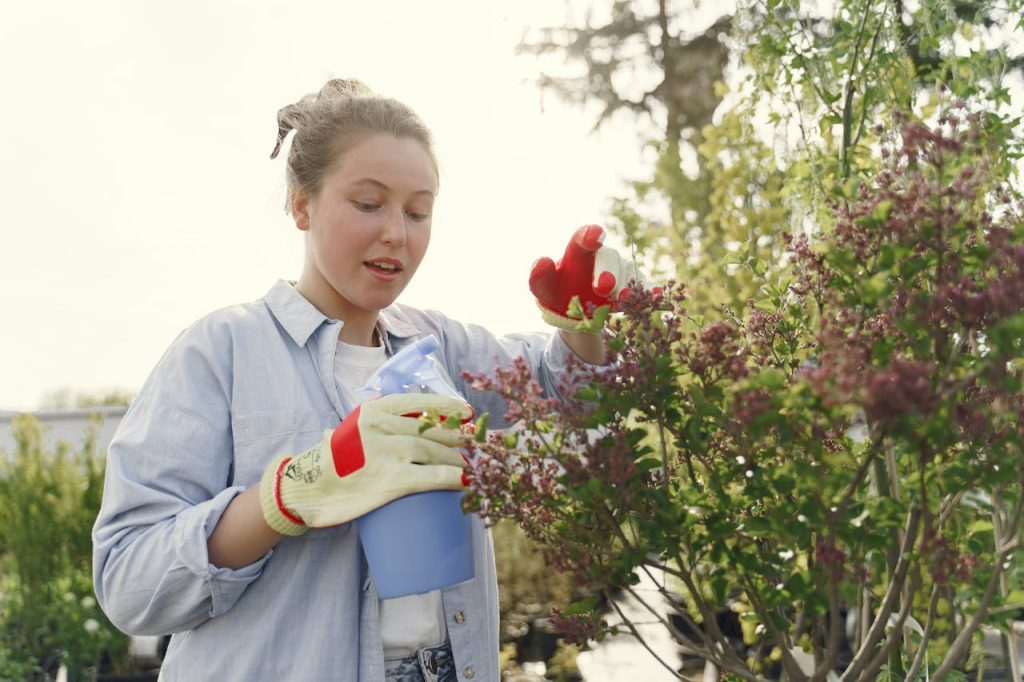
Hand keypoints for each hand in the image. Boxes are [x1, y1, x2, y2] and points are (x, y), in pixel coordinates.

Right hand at [259, 393, 471, 535]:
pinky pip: (431, 477)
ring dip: (459, 459)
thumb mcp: (348, 430)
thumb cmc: (328, 463)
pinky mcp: (391, 481)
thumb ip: (371, 424)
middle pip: (432, 429)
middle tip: (477, 442)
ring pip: (435, 452)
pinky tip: (466, 482)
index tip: (466, 411)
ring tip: (473, 466)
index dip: (446, 407)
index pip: (417, 403)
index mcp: (372, 412)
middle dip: (458, 436)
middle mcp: (382, 427)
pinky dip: (452, 478)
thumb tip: (394, 417)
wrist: (303, 490)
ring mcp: (388, 453)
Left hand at [529, 224, 648, 330]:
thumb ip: (539, 277)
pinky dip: (650, 290)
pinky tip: (655, 297)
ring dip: (626, 285)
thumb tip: (541, 262)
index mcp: (577, 252)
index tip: (595, 236)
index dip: (589, 235)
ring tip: (622, 300)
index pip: (583, 238)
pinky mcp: (632, 285)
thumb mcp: (545, 289)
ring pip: (627, 272)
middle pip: (608, 257)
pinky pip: (644, 284)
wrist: (575, 311)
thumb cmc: (558, 293)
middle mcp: (601, 256)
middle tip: (603, 288)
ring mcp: (619, 269)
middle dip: (608, 271)